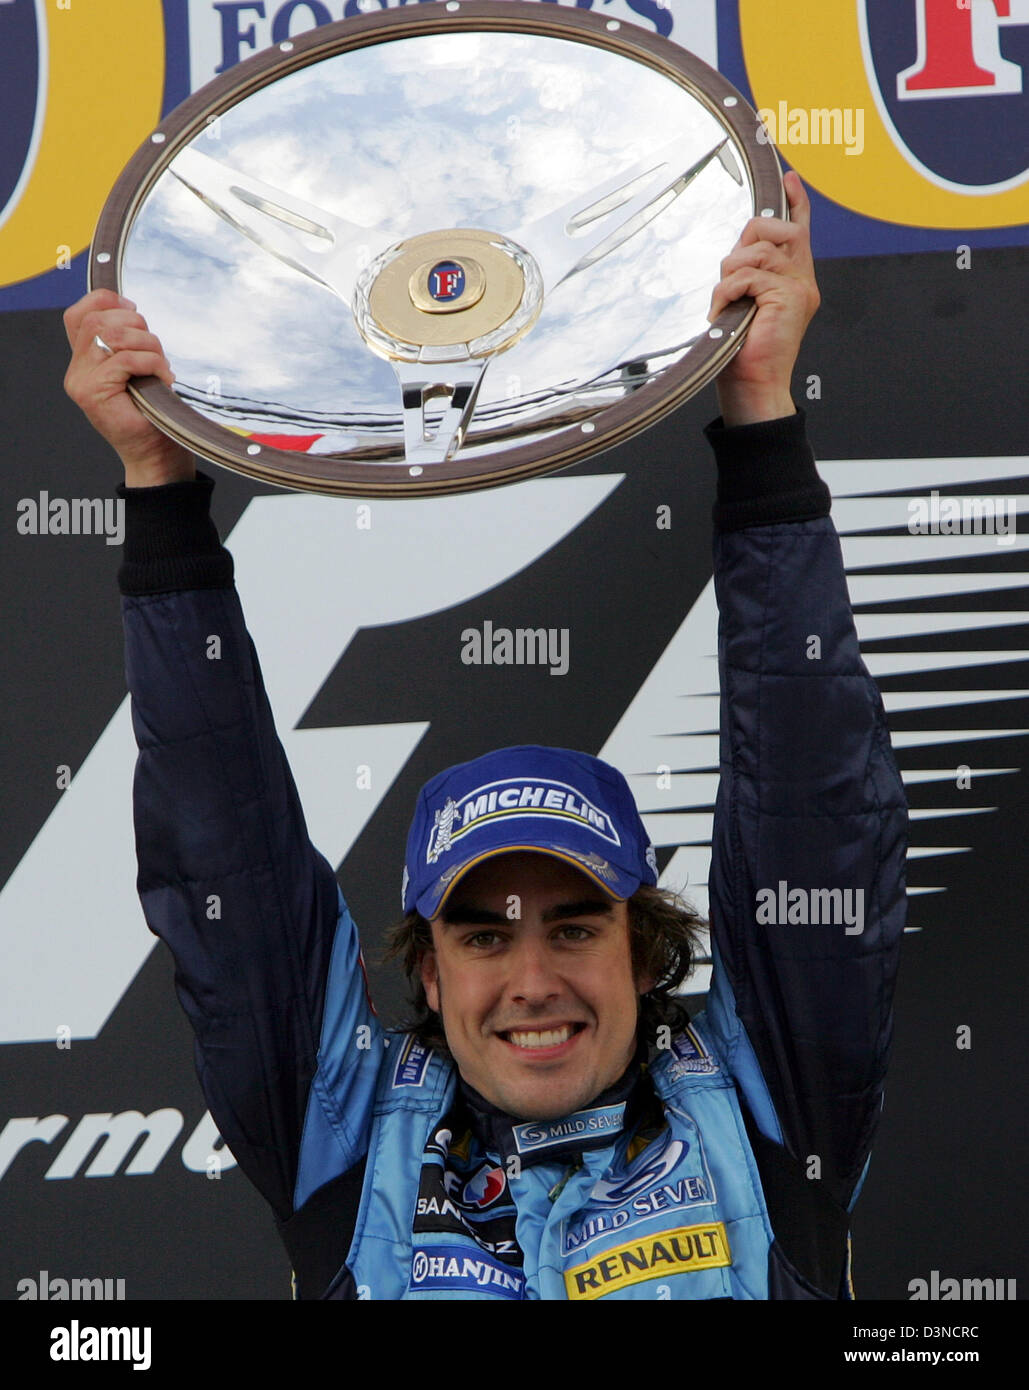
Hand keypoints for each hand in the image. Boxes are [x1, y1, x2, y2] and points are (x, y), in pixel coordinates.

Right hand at [63, 288, 194, 486]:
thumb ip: (125, 342)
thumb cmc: (152, 413)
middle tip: (156, 349)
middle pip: (98, 320)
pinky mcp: (95, 393)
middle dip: (136, 325)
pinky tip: (164, 378)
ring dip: (148, 345)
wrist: (155, 454)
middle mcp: (76, 371)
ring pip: (113, 336)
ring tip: (162, 366)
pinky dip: (152, 363)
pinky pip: (127, 359)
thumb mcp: (137, 369)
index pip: (79, 315)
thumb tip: (130, 308)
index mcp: (83, 361)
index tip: (133, 308)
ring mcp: (82, 382)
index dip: (106, 301)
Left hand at [708, 171, 820, 426]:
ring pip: (753, 254)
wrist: (756, 385)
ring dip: (728, 278)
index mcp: (795, 282)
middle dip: (744, 244)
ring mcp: (798, 286)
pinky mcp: (788, 295)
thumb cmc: (746, 353)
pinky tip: (723, 311)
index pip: (800, 231)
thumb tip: (740, 250)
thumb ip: (750, 276)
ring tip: (725, 306)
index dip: (796, 203)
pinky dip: (726, 292)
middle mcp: (802, 280)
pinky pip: (746, 275)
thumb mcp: (748, 305)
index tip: (789, 179)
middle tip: (731, 278)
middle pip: (773, 230)